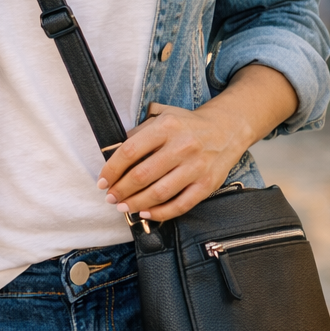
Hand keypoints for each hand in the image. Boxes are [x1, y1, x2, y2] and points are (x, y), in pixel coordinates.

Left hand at [96, 66, 297, 222]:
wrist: (226, 129)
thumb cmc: (187, 126)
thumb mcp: (162, 117)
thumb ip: (139, 133)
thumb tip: (113, 154)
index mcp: (166, 127)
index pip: (130, 151)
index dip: (112, 169)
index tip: (103, 181)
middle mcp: (182, 146)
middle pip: (142, 175)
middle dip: (121, 190)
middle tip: (111, 197)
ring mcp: (196, 167)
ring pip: (159, 193)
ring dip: (136, 204)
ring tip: (124, 207)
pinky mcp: (207, 184)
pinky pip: (180, 205)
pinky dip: (160, 213)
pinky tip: (146, 213)